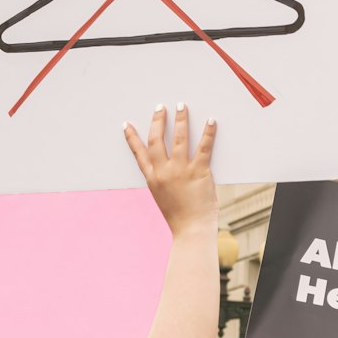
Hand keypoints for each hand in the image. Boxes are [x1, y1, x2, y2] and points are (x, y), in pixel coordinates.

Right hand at [124, 105, 217, 238]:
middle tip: (160, 107)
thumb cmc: (180, 217)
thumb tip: (167, 165)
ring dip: (180, 119)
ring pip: (179, 138)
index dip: (132, 137)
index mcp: (152, 179)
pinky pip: (203, 147)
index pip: (138, 153)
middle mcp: (163, 172)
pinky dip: (208, 132)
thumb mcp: (162, 197)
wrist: (191, 230)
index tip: (127, 124)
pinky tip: (211, 121)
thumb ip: (162, 180)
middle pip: (156, 140)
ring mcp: (181, 171)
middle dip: (157, 121)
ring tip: (182, 106)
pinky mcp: (199, 172)